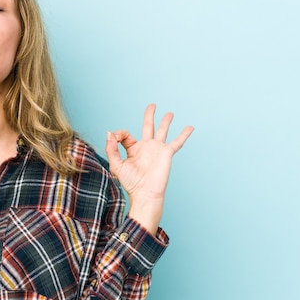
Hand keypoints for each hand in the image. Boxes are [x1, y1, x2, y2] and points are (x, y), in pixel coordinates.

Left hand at [106, 104, 192, 233]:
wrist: (145, 194)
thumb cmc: (131, 183)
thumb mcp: (116, 165)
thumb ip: (112, 149)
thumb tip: (109, 133)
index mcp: (133, 149)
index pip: (126, 135)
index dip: (118, 134)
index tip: (115, 138)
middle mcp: (146, 147)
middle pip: (148, 126)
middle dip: (150, 115)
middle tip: (152, 105)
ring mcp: (157, 149)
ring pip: (162, 131)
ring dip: (166, 121)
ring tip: (169, 113)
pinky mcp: (166, 153)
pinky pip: (177, 142)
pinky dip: (184, 135)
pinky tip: (190, 127)